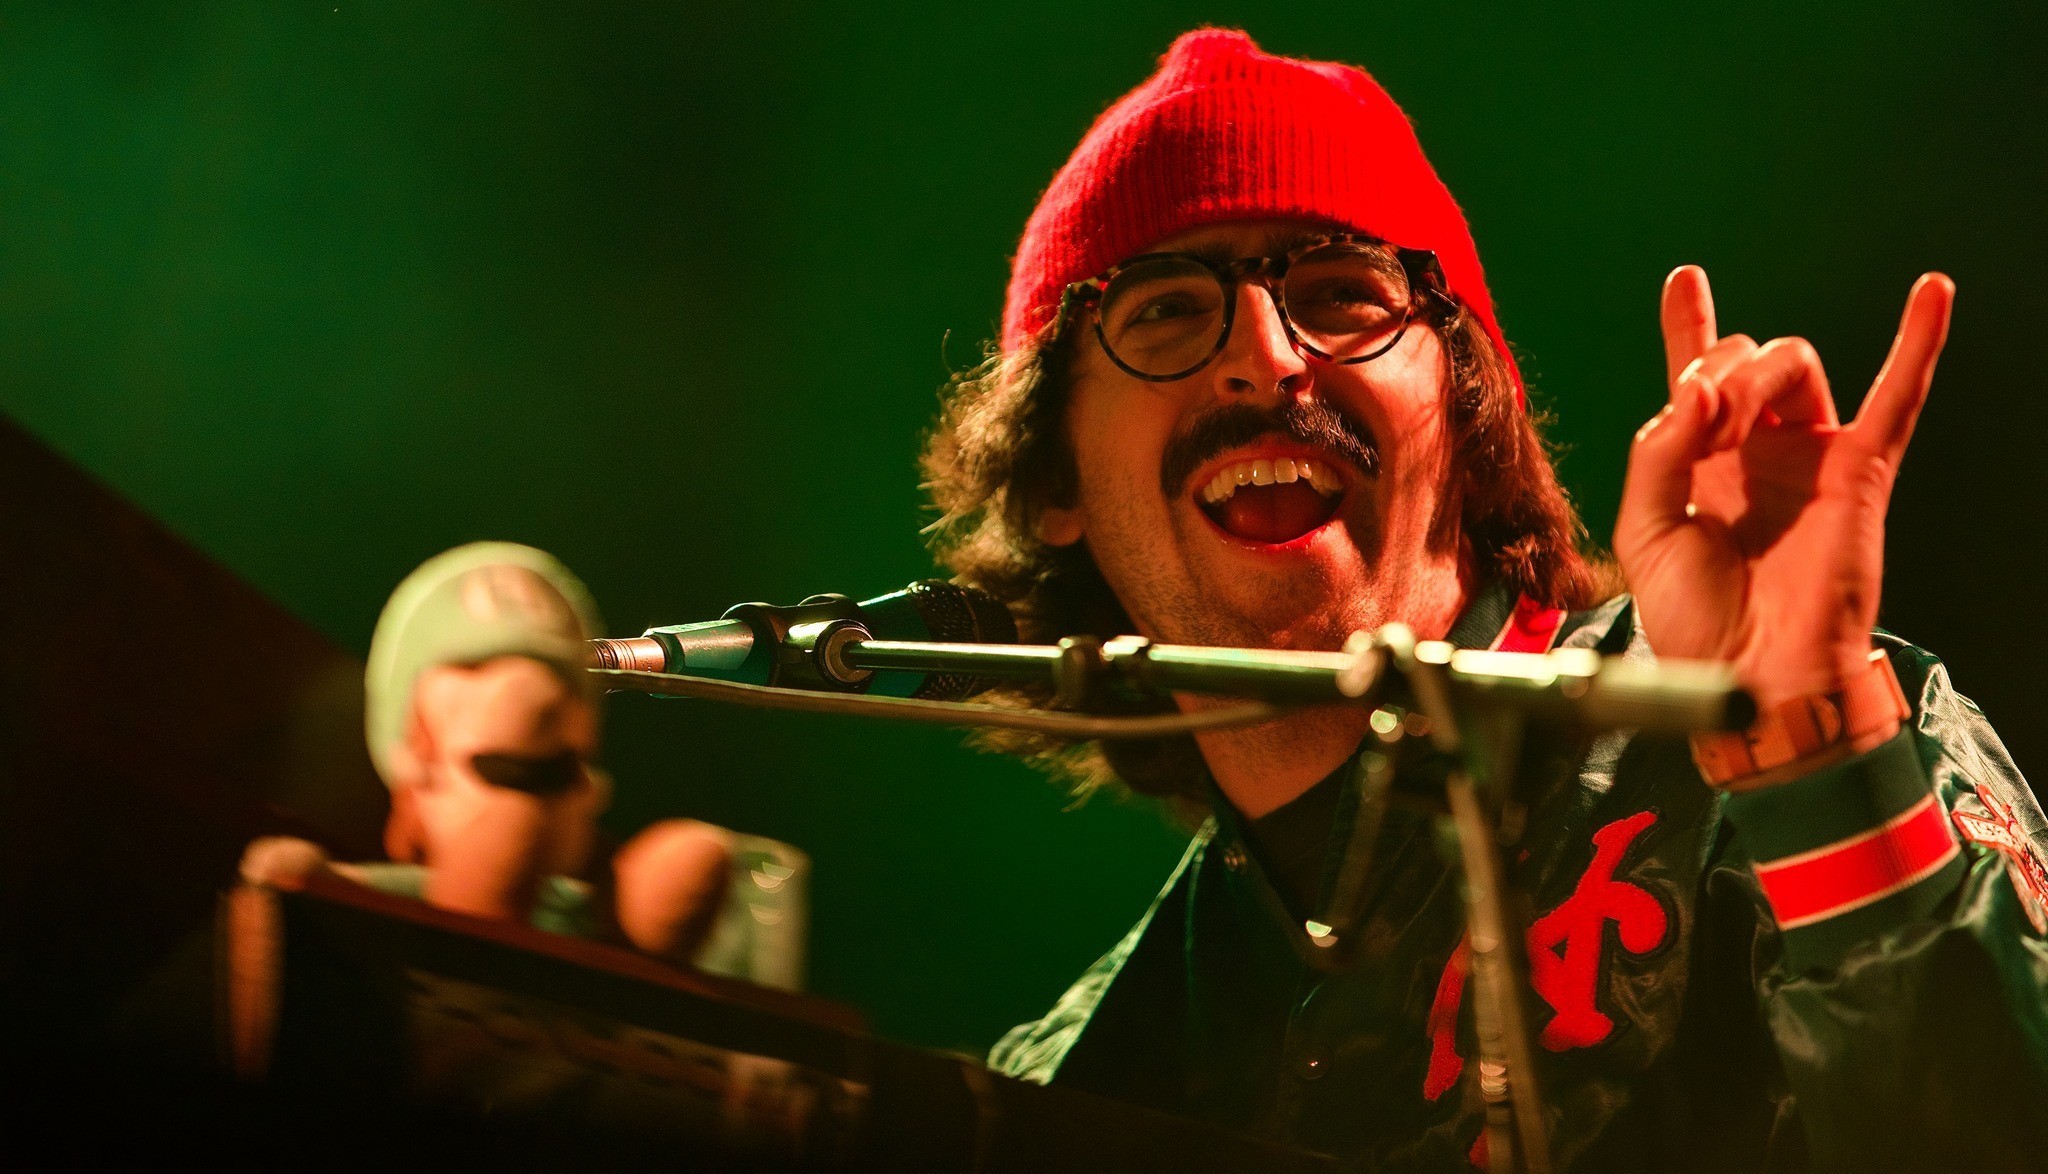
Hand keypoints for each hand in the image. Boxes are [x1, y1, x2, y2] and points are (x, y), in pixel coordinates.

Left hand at [1614, 266, 1953, 720]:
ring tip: (1729, 414)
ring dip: (1753, 371)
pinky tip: (1930, 293)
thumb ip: (1656, 451)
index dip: (1689, 326)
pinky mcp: (1859, 472)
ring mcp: (1807, 458)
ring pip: (1791, 364)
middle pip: (1739, 361)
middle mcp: (1752, 452)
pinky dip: (1917, 341)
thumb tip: (1696, 388)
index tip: (1684, 281)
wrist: (1754, 675)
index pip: (1693, 380)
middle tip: (1696, 419)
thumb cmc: (1696, 622)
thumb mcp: (1644, 531)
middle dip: (1710, 370)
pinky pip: (1897, 396)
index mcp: (1696, 464)